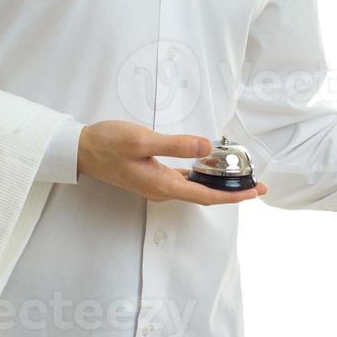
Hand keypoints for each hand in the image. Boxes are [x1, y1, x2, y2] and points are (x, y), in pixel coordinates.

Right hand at [77, 120, 269, 204]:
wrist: (81, 150)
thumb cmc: (108, 143)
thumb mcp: (142, 140)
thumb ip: (175, 144)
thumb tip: (207, 147)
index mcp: (163, 185)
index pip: (207, 196)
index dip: (234, 195)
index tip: (255, 191)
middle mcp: (162, 189)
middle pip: (205, 195)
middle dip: (231, 191)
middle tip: (255, 183)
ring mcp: (156, 184)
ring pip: (195, 188)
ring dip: (217, 184)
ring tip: (237, 175)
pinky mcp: (152, 175)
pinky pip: (183, 180)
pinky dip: (201, 176)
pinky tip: (207, 165)